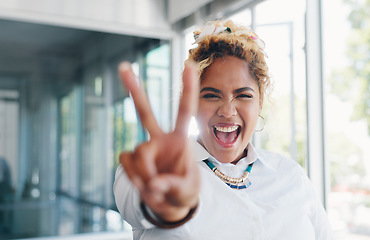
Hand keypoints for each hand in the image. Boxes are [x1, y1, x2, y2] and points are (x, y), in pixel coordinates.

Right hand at [118, 61, 199, 221]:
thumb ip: (171, 186)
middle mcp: (160, 139)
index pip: (185, 111)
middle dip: (134, 90)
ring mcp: (145, 148)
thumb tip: (153, 184)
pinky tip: (144, 184)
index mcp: (180, 140)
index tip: (188, 66)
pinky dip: (134, 176)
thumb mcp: (186, 191)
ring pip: (138, 152)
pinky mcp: (132, 159)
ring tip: (156, 188)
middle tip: (123, 66)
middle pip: (145, 112)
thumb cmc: (184, 192)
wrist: (170, 205)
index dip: (187, 90)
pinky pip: (126, 161)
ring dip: (145, 173)